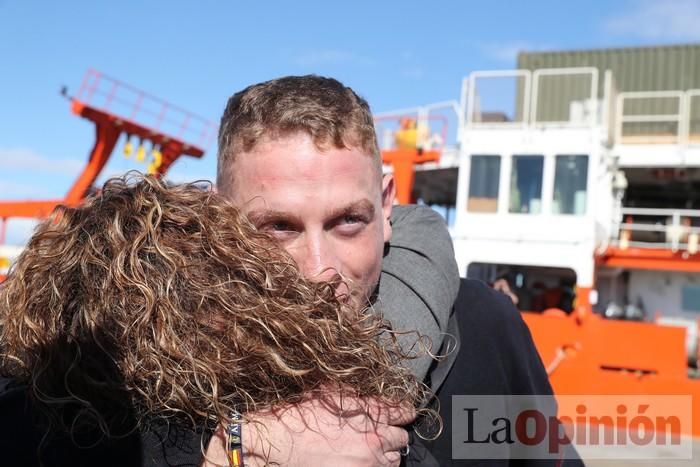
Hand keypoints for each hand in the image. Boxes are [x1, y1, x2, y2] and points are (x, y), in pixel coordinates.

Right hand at [202, 395, 414, 466]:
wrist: (275, 446)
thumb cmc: (297, 417)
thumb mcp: (326, 392)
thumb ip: (353, 393)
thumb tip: (367, 392)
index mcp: (368, 413)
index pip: (401, 411)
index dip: (402, 410)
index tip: (402, 411)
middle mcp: (373, 440)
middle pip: (402, 438)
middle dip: (393, 433)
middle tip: (382, 431)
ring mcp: (367, 464)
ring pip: (393, 461)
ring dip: (386, 454)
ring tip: (370, 450)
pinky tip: (360, 461)